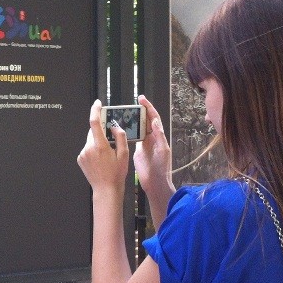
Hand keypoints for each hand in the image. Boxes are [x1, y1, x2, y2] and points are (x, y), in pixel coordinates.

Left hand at [77, 100, 129, 196]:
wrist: (106, 189)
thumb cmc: (116, 173)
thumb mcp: (124, 154)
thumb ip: (120, 137)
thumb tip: (115, 126)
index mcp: (100, 146)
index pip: (94, 123)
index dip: (95, 110)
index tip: (97, 104)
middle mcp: (88, 148)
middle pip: (93, 132)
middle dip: (102, 133)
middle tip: (111, 142)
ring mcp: (83, 154)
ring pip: (90, 141)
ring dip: (98, 143)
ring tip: (107, 156)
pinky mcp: (80, 159)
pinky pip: (87, 149)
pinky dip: (93, 150)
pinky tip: (100, 160)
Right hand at [133, 95, 174, 219]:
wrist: (156, 183)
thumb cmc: (162, 168)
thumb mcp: (162, 151)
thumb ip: (159, 136)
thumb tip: (154, 120)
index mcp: (158, 137)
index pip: (153, 118)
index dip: (148, 108)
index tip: (141, 99)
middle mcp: (152, 138)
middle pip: (146, 120)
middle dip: (140, 110)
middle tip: (132, 103)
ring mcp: (144, 144)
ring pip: (139, 128)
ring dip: (133, 119)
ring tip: (124, 112)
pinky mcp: (137, 150)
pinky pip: (133, 137)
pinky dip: (128, 131)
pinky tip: (120, 127)